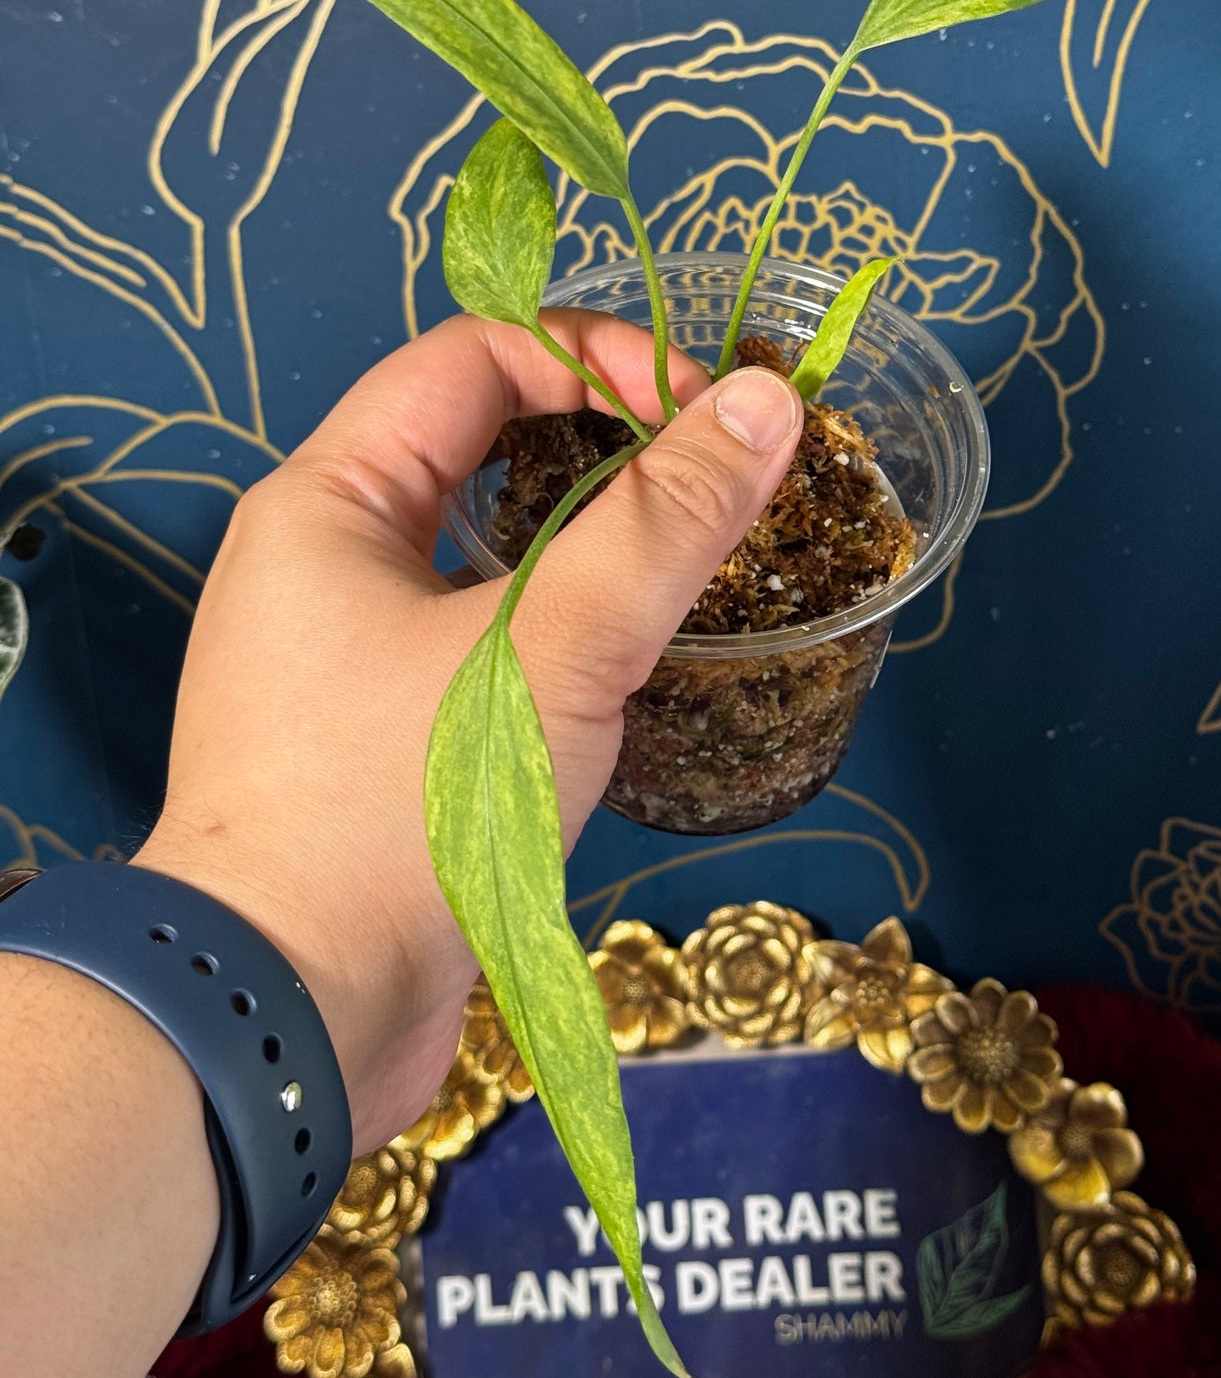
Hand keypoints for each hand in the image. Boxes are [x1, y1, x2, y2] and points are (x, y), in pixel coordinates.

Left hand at [135, 313, 801, 1150]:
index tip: (707, 410)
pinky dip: (570, 631)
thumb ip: (665, 520)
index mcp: (330, 501)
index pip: (472, 359)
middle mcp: (329, 563)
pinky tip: (641, 663)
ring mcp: (354, 657)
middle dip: (608, 443)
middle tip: (719, 473)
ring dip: (598, 543)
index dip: (596, 359)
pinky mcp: (389, 741)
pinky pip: (492, 642)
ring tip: (702, 560)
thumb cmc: (397, 808)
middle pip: (485, 447)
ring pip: (495, 553)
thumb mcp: (552, 646)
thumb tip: (770, 402)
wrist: (293, 1018)